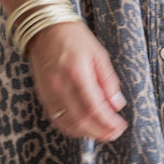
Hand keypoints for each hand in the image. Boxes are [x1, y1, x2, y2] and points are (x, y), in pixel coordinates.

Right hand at [26, 20, 127, 141]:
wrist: (45, 30)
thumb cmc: (74, 38)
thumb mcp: (99, 54)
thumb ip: (108, 81)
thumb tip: (117, 104)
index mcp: (77, 73)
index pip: (94, 107)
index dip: (108, 122)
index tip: (120, 126)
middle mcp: (61, 86)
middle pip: (81, 120)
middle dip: (100, 131)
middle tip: (114, 133)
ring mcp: (50, 92)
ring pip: (68, 123)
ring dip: (87, 133)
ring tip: (102, 133)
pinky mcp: (44, 95)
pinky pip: (57, 119)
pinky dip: (72, 128)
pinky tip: (84, 128)